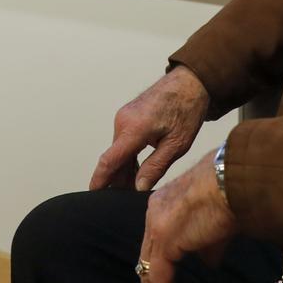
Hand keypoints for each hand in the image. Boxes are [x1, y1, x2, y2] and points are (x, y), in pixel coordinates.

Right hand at [91, 67, 208, 191]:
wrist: (190, 82)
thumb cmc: (187, 110)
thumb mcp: (176, 144)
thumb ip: (155, 167)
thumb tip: (138, 187)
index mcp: (134, 129)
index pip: (110, 160)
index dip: (100, 179)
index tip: (93, 194)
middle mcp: (123, 121)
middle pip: (114, 157)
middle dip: (117, 179)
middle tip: (125, 200)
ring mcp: (124, 117)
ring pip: (119, 150)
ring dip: (124, 169)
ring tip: (133, 188)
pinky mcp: (128, 116)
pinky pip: (123, 141)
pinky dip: (128, 156)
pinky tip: (137, 170)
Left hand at [137, 156, 236, 282]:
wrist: (234, 180)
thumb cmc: (231, 195)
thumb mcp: (216, 226)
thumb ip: (208, 246)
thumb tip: (208, 264)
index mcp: (163, 208)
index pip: (156, 250)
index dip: (162, 276)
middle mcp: (153, 215)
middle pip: (148, 264)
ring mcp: (156, 227)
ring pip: (150, 275)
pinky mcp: (165, 240)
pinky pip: (160, 279)